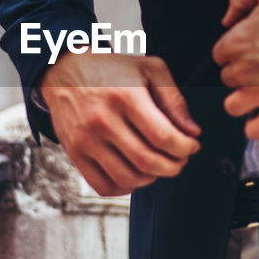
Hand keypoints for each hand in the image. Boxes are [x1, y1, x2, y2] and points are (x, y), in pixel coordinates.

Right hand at [39, 53, 201, 196]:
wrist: (65, 70)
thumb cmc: (113, 69)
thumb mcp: (149, 69)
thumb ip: (174, 99)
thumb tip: (192, 133)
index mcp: (125, 96)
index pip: (163, 136)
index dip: (185, 148)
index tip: (192, 145)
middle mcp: (102, 120)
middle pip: (147, 161)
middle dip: (173, 166)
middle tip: (180, 160)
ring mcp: (85, 139)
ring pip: (127, 178)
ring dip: (151, 178)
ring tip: (159, 165)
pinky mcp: (74, 153)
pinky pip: (103, 186)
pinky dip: (124, 188)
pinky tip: (135, 174)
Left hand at [212, 0, 258, 138]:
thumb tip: (227, 20)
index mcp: (238, 42)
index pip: (220, 55)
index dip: (238, 52)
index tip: (254, 51)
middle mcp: (245, 70)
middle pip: (228, 79)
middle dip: (244, 73)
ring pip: (234, 105)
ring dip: (246, 99)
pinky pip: (253, 130)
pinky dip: (258, 124)